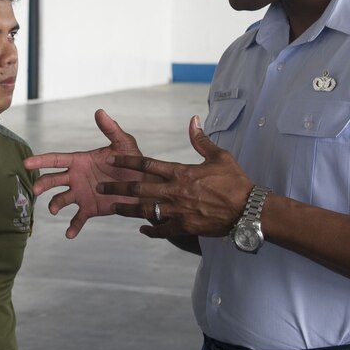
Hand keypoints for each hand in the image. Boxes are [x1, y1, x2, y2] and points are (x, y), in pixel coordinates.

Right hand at [24, 109, 152, 237]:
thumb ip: (111, 129)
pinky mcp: (90, 209)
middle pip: (53, 180)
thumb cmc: (133, 161)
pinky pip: (78, 218)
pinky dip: (73, 227)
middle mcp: (76, 178)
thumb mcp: (124, 143)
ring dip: (55, 204)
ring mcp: (81, 194)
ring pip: (61, 199)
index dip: (40, 160)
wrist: (145, 185)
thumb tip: (100, 111)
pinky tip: (69, 234)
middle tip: (37, 189)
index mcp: (79, 161)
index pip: (55, 159)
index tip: (26, 163)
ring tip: (53, 209)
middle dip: (43, 184)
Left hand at [102, 116, 252, 239]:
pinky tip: (142, 229)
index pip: (147, 164)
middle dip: (117, 187)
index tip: (110, 159)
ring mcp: (178, 210)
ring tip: (114, 208)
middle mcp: (175, 191)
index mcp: (181, 172)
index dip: (127, 161)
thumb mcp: (219, 156)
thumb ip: (201, 140)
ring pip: (145, 210)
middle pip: (138, 188)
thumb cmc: (235, 181)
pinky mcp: (185, 227)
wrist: (249, 210)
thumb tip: (193, 120)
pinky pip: (162, 229)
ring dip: (127, 209)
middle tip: (100, 187)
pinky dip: (151, 230)